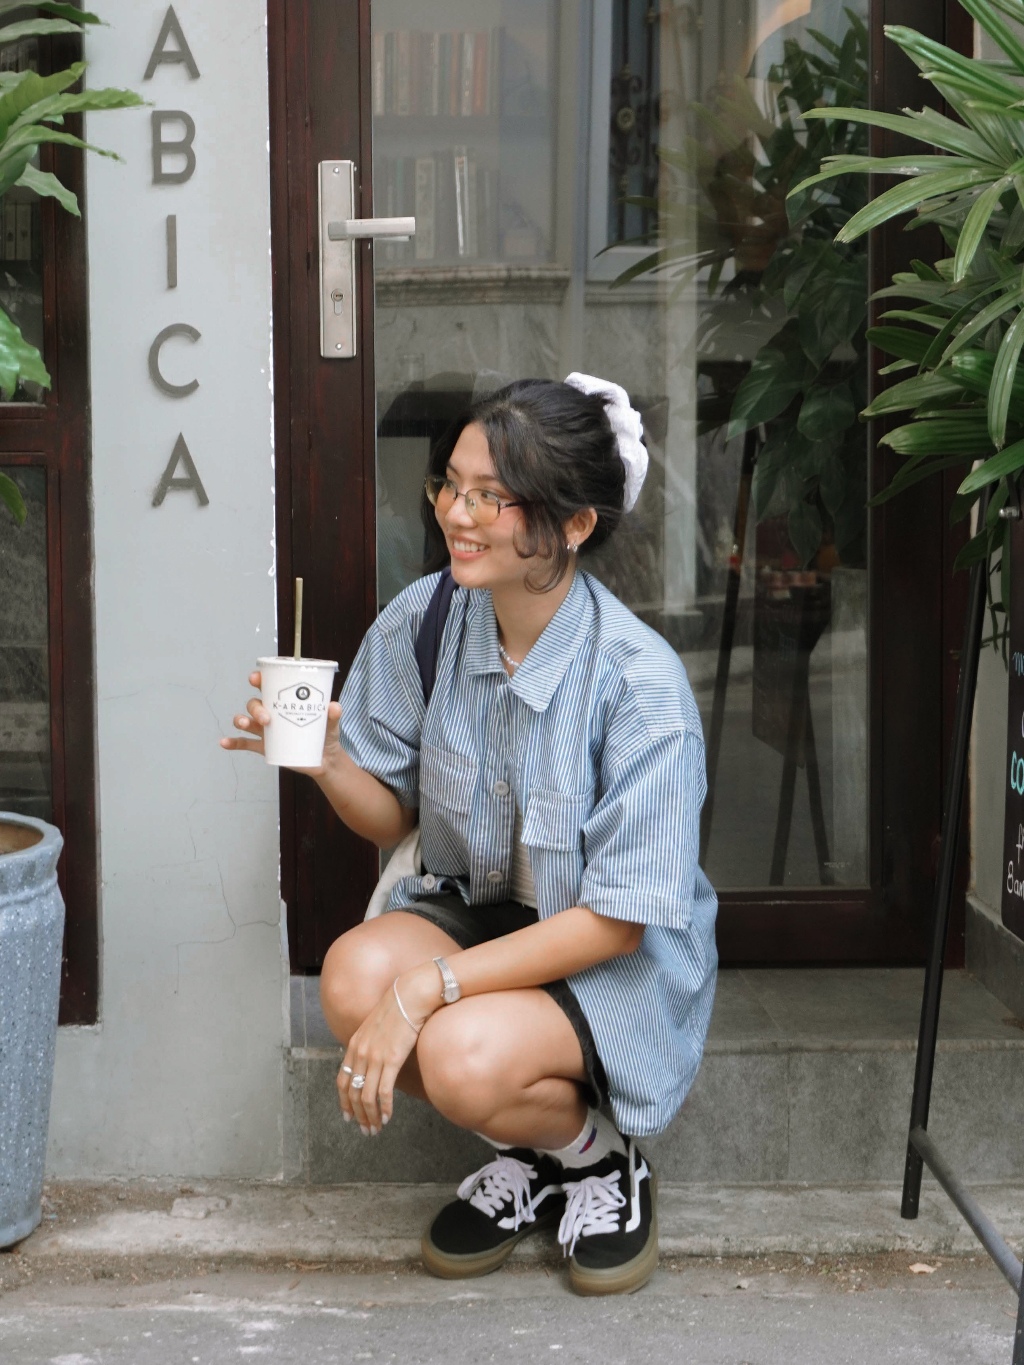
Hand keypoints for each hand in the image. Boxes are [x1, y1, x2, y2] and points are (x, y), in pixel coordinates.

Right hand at [219, 670, 341, 775]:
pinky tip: (224, 743)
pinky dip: (233, 742)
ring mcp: (266, 731)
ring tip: (246, 725)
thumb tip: (334, 706)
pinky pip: (244, 743)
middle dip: (256, 707)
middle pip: (254, 703)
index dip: (259, 679)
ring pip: (246, 721)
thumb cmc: (326, 735)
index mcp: (285, 702)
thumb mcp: (331, 724)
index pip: (268, 686)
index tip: (256, 678)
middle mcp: (272, 713)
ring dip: (241, 720)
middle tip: (267, 718)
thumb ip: (333, 715)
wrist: (325, 760)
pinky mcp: (265, 747)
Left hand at [337, 969, 435, 1132]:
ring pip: (367, 1096)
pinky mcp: (391, 1059)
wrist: (410, 996)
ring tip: (376, 1129)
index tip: (348, 1116)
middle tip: (364, 1130)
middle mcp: (361, 1053)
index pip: (343, 1080)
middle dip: (357, 1115)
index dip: (344, 1101)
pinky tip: (387, 1116)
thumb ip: (371, 1044)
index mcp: (355, 1045)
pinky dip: (384, 1108)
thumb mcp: (376, 1026)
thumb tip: (374, 1061)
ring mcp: (375, 1057)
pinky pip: (384, 1091)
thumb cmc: (398, 1009)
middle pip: (353, 1092)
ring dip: (370, 1116)